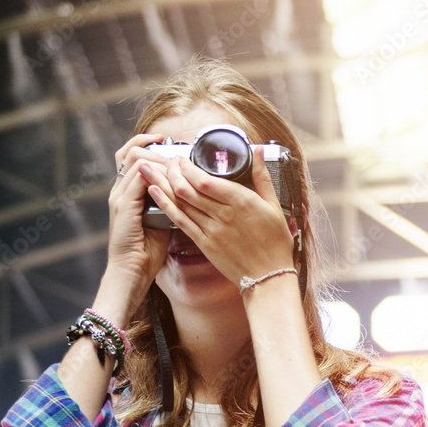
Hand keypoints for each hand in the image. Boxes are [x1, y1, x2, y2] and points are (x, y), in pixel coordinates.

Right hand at [106, 133, 172, 302]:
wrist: (132, 271)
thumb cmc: (149, 248)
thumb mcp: (162, 216)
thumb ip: (168, 198)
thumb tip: (188, 184)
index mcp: (127, 191)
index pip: (131, 155)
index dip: (148, 143)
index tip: (169, 142)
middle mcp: (119, 190)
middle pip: (128, 150)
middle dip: (152, 144)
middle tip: (174, 148)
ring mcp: (119, 196)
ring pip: (136, 159)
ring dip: (159, 157)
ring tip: (176, 162)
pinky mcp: (123, 205)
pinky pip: (139, 177)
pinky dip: (156, 172)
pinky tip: (171, 175)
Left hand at [140, 146, 295, 286]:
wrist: (268, 276)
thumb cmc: (275, 241)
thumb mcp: (274, 205)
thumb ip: (262, 176)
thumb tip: (257, 151)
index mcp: (241, 202)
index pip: (206, 181)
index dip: (189, 168)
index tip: (183, 158)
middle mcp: (223, 215)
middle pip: (189, 190)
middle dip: (173, 172)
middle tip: (167, 161)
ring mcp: (211, 230)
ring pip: (181, 204)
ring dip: (164, 185)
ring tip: (152, 171)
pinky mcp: (204, 243)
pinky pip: (181, 221)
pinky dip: (166, 205)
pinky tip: (155, 193)